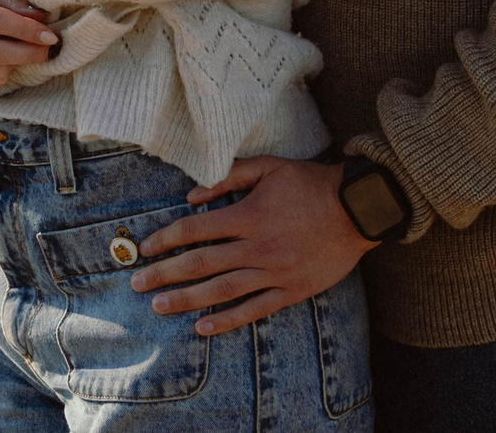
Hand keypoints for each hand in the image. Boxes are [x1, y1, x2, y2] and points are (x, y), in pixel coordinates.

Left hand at [128, 157, 375, 335]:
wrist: (358, 209)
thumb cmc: (311, 183)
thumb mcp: (269, 167)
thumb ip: (229, 176)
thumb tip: (191, 194)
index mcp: (248, 215)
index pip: (195, 229)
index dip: (166, 239)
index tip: (145, 248)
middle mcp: (256, 247)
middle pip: (200, 263)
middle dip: (164, 274)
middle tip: (137, 283)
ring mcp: (273, 272)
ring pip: (222, 289)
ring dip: (187, 299)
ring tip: (160, 306)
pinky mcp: (291, 290)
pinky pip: (254, 309)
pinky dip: (228, 319)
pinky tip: (204, 327)